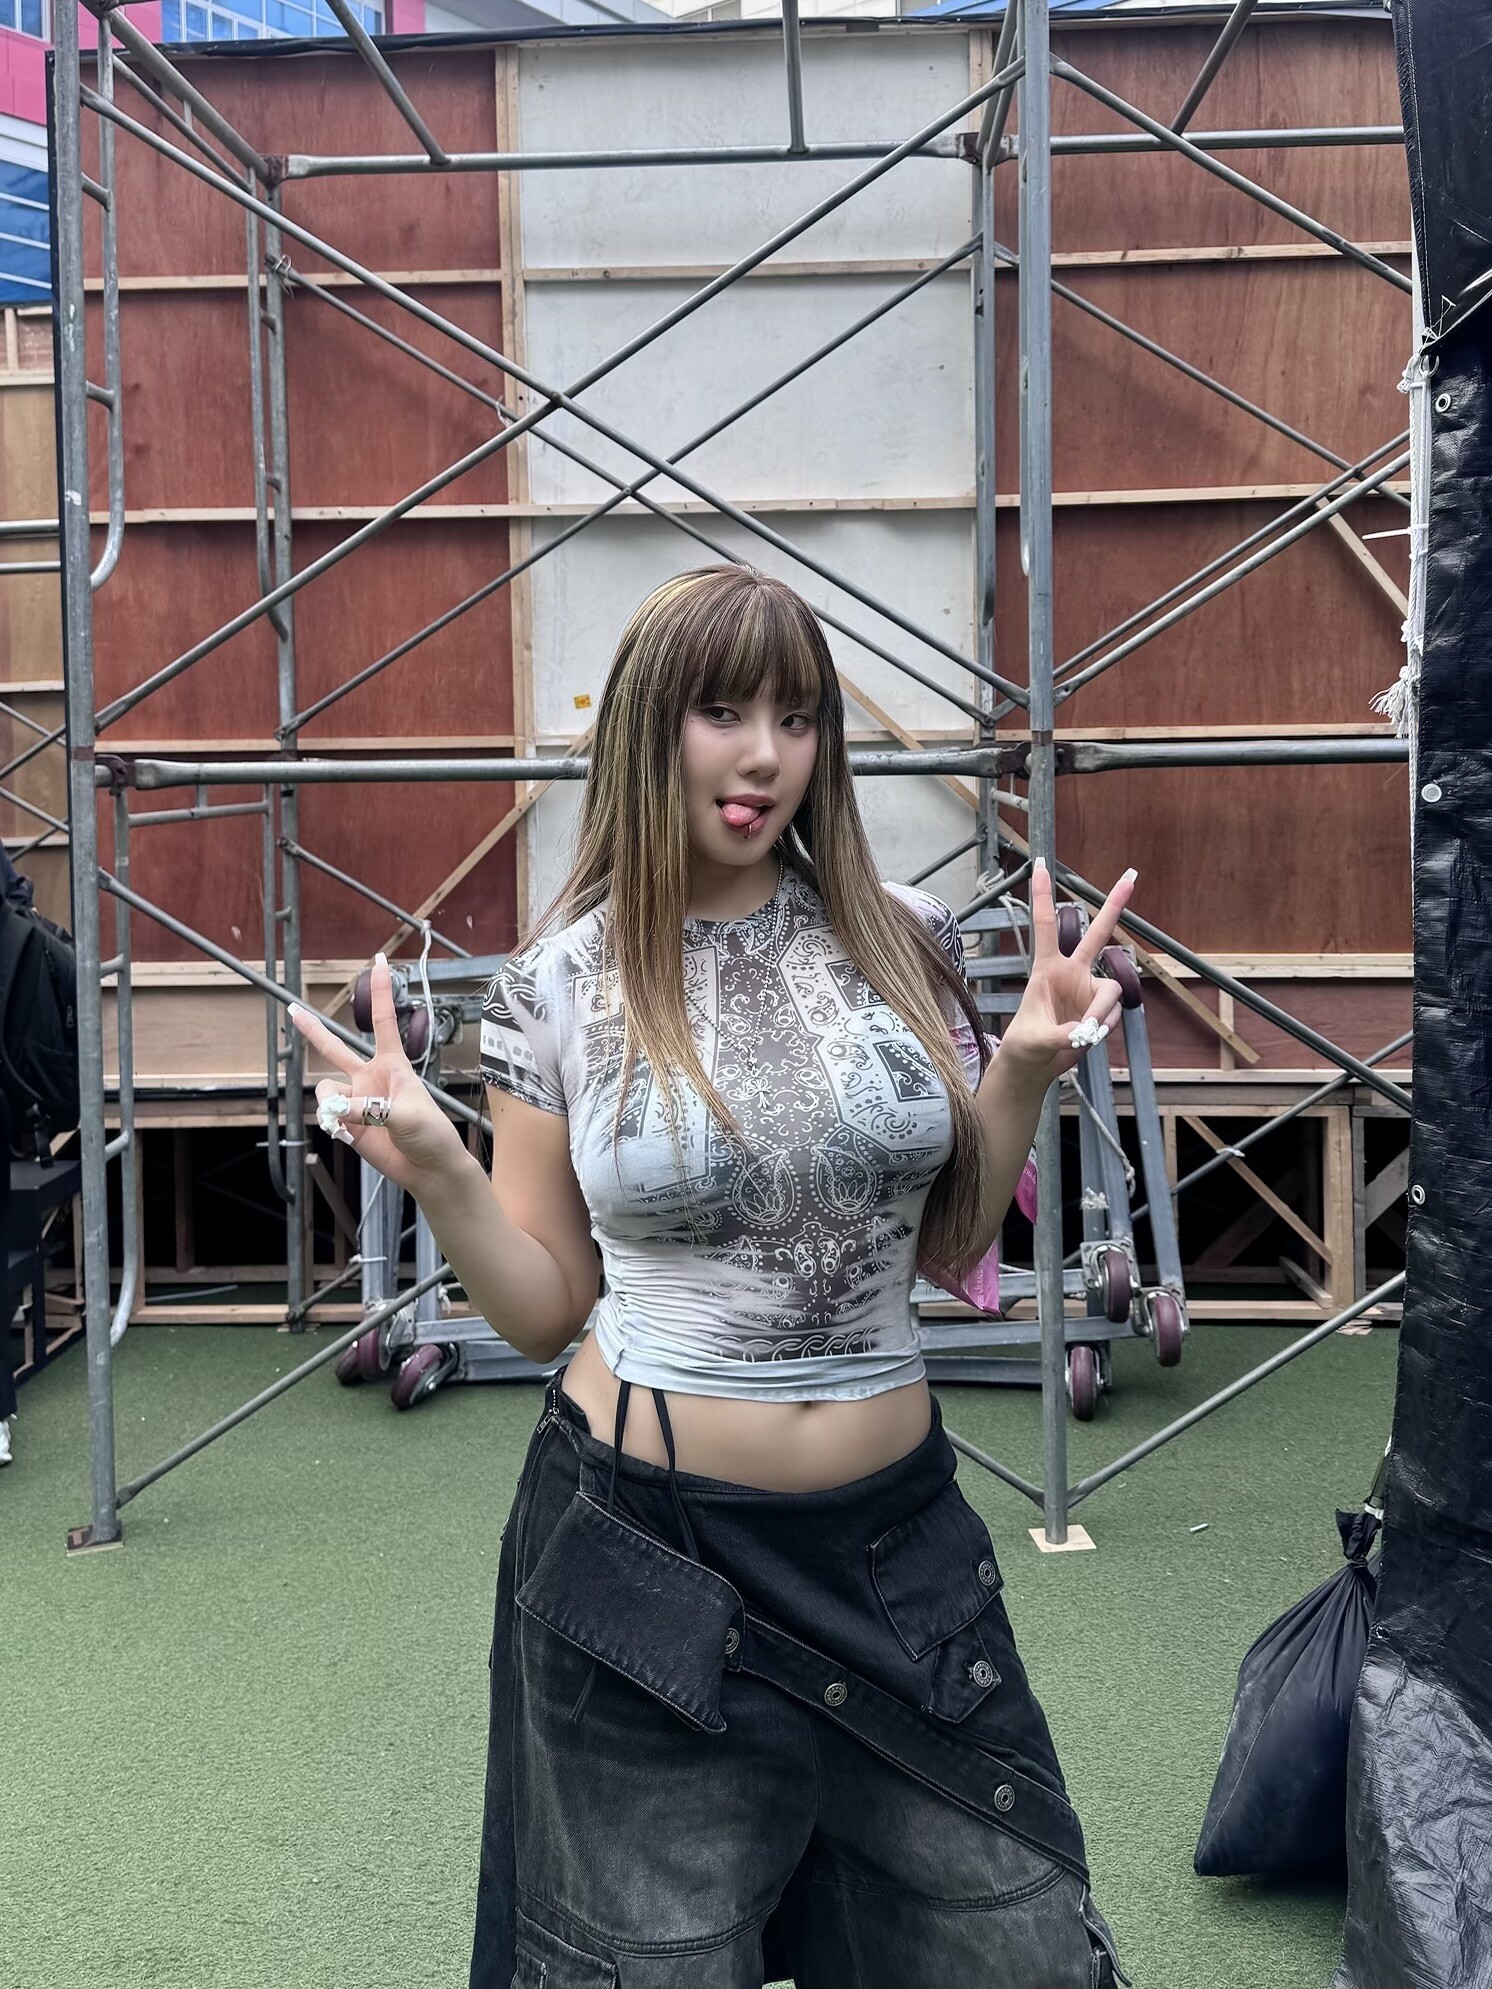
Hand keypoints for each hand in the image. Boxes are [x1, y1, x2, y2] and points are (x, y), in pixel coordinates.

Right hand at [286, 954, 469, 1193]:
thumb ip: (370, 1109)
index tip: (379, 961)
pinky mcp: (348, 1124)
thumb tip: (335, 1108)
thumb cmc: (431, 1134)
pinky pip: (326, 1115)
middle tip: (292, 1007)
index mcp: (393, 1065)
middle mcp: (371, 1078)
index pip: (383, 1022)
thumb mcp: (407, 1116)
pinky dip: (332, 1124)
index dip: (380, 992)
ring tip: (347, 1121)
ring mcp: (357, 1101)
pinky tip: (348, 1135)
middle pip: (336, 1048)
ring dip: (331, 1104)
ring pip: (326, 1091)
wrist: (429, 1169)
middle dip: (313, 1030)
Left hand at [999, 860, 1137, 1086]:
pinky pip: (1112, 1014)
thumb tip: (1087, 1031)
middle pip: (1096, 934)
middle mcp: (1071, 973)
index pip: (1045, 925)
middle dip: (1114, 905)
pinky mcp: (1099, 1010)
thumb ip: (1063, 1033)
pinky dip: (1102, 1028)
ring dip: (1101, 1013)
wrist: (1033, 1066)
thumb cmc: (1024, 1046)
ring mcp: (1088, 991)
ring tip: (1083, 1033)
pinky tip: (1087, 1037)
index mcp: (1046, 968)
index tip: (1039, 864)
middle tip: (1131, 876)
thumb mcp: (1035, 1039)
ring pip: (1112, 991)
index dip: (1043, 895)